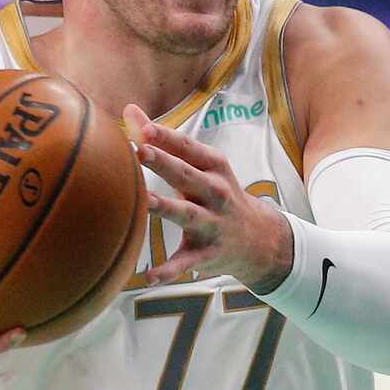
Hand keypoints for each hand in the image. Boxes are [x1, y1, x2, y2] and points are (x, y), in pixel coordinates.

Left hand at [126, 107, 293, 291]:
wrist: (260, 239)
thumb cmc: (216, 192)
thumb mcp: (199, 165)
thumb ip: (164, 141)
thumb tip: (128, 112)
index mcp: (213, 167)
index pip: (187, 147)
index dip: (165, 137)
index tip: (141, 128)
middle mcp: (216, 193)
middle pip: (186, 175)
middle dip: (164, 163)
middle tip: (139, 151)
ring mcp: (213, 224)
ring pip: (187, 215)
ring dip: (165, 208)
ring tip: (142, 203)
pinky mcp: (208, 254)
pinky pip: (186, 262)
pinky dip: (169, 270)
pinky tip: (149, 277)